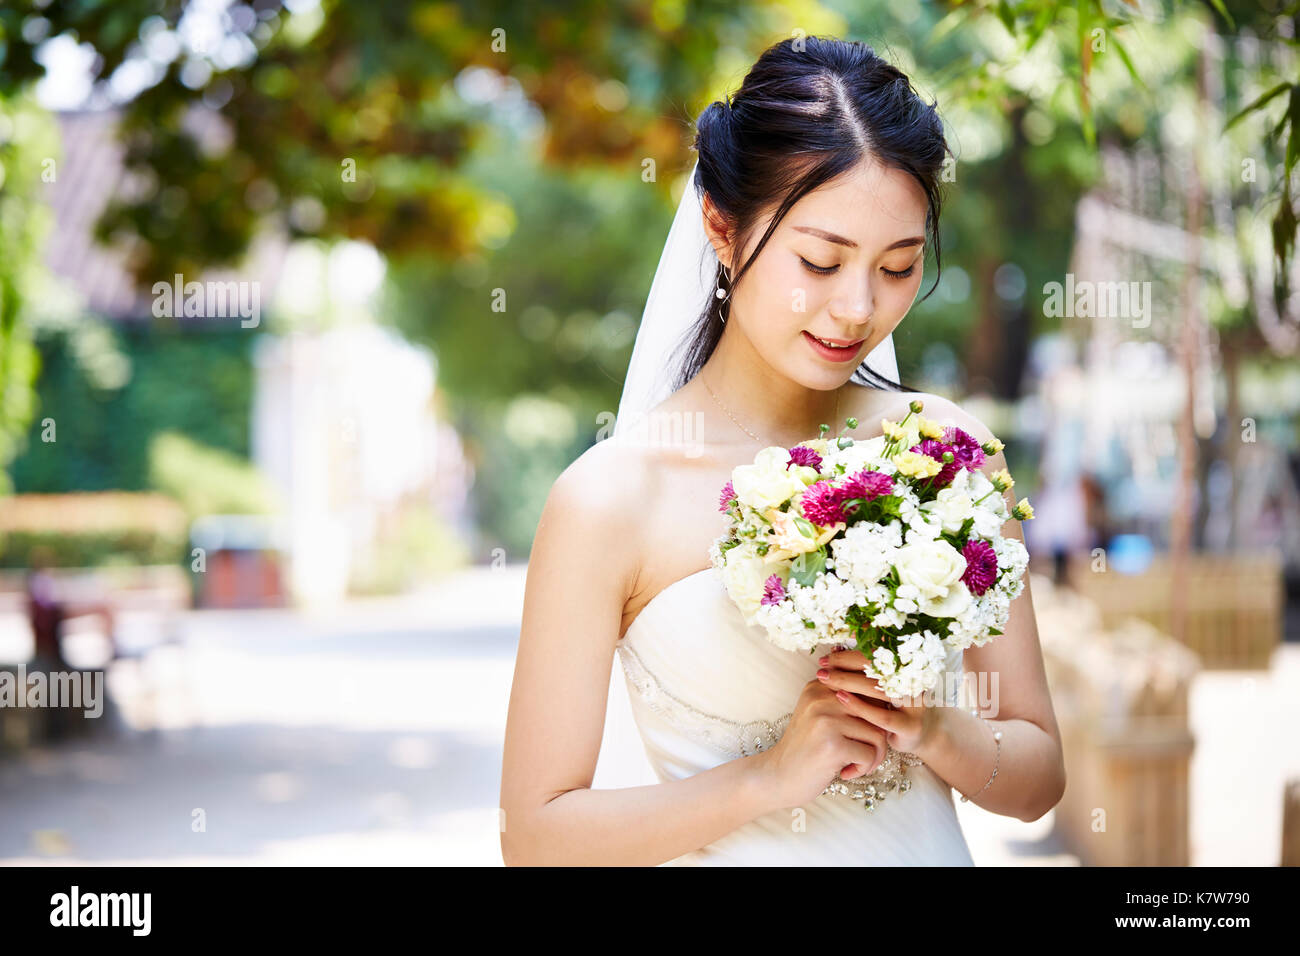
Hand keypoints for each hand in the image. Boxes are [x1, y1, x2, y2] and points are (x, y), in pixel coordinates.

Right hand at [752, 678, 889, 809]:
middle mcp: (822, 697)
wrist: (777, 776)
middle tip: (868, 753)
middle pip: (877, 711)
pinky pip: (870, 754)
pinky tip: (846, 773)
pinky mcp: (832, 745)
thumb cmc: (806, 748)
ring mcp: (826, 720)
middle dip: (879, 736)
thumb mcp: (818, 714)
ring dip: (873, 756)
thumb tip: (885, 686)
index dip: (876, 714)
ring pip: (878, 734)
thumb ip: (844, 699)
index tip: (863, 733)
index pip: (867, 689)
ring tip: (857, 765)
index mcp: (820, 686)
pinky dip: (864, 768)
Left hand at [816, 648, 946, 756]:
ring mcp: (915, 704)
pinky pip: (882, 716)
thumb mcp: (881, 683)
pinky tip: (840, 698)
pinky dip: (859, 706)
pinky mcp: (910, 726)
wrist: (920, 736)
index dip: (863, 638)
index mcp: (910, 666)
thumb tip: (837, 646)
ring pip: (878, 688)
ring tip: (825, 678)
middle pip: (879, 664)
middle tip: (824, 662)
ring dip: (848, 681)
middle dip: (847, 660)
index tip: (838, 640)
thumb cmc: (894, 704)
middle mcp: (916, 682)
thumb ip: (865, 667)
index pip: (886, 645)